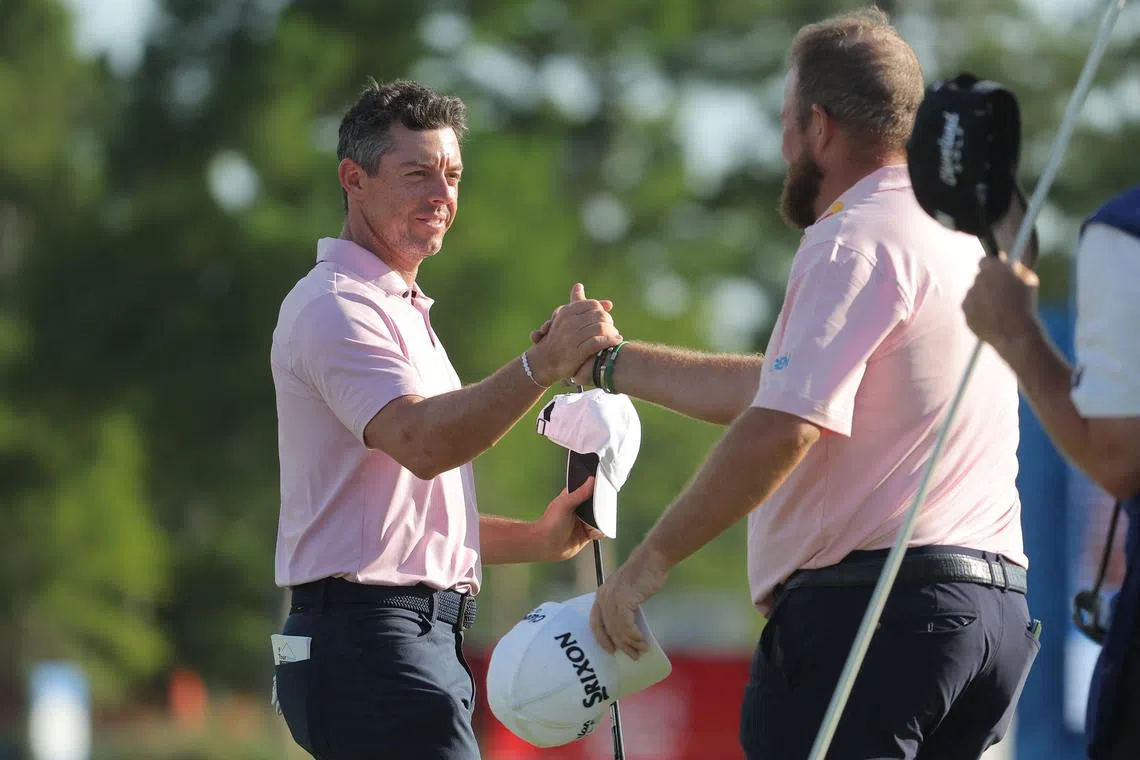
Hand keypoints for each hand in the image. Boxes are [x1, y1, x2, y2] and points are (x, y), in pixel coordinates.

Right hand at [528, 284, 619, 384]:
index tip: (604, 318)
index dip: (602, 311)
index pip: (592, 305)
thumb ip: (585, 308)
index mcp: (566, 312)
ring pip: (601, 328)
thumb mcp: (566, 319)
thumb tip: (609, 302)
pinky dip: (610, 341)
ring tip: (615, 335)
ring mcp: (573, 337)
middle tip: (612, 328)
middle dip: (609, 321)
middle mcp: (569, 322)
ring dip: (612, 332)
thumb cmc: (558, 338)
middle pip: (599, 315)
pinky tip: (616, 341)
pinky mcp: (578, 351)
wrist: (545, 361)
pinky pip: (598, 342)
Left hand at [536, 477, 604, 561]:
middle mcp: (579, 509)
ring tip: (596, 523)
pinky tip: (594, 532)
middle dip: (601, 507)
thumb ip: (580, 493)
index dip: (596, 490)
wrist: (546, 546)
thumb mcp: (565, 505)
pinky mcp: (587, 534)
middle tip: (601, 510)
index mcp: (572, 498)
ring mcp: (583, 522)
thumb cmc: (549, 524)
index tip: (603, 490)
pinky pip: (599, 531)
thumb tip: (591, 480)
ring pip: (599, 518)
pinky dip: (600, 532)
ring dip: (600, 521)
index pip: (588, 490)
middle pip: (596, 505)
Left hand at [590, 543, 669, 658]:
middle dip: (621, 645)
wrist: (652, 559)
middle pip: (608, 629)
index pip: (595, 622)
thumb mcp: (627, 591)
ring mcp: (612, 598)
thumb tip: (628, 631)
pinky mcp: (624, 599)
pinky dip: (634, 636)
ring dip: (631, 643)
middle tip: (633, 656)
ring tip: (642, 650)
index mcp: (601, 595)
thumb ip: (623, 606)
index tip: (611, 651)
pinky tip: (642, 641)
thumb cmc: (643, 575)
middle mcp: (603, 597)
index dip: (602, 639)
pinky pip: (626, 625)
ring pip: (618, 629)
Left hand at [962, 254, 1040, 351]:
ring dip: (983, 299)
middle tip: (1000, 293)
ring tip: (1000, 311)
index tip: (997, 272)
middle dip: (988, 284)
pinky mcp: (966, 313)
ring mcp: (969, 297)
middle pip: (980, 279)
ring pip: (975, 295)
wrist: (1015, 332)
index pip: (985, 261)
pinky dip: (979, 313)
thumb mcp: (1029, 280)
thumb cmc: (1026, 305)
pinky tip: (993, 320)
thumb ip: (1016, 269)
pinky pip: (972, 310)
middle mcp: (977, 280)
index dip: (992, 267)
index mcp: (992, 268)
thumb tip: (1010, 265)